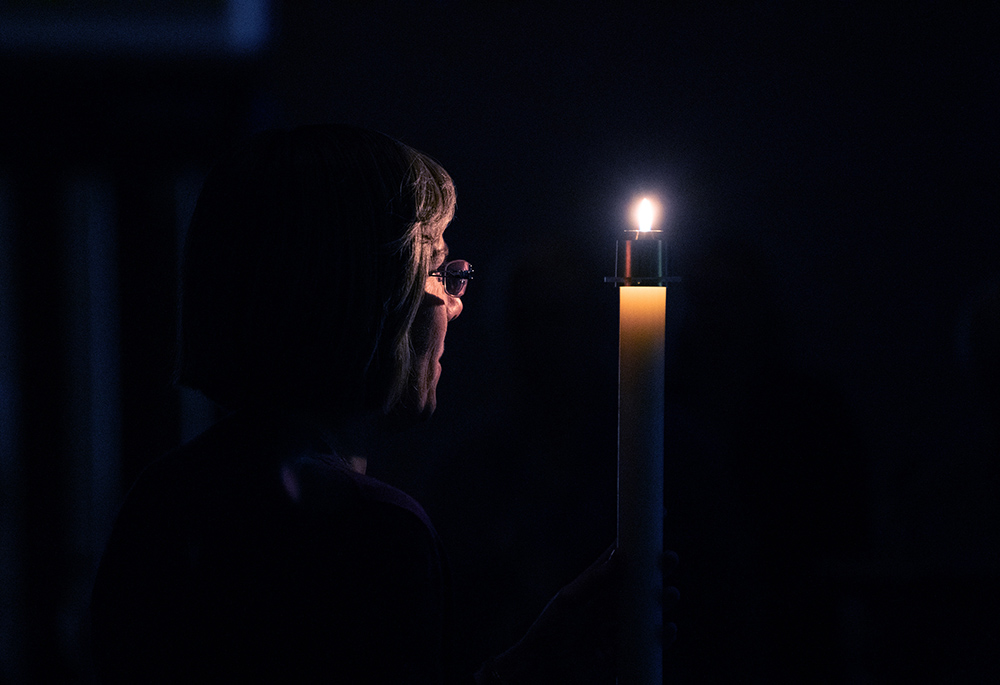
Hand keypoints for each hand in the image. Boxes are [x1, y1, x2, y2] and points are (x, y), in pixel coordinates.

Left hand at [477, 545, 678, 683]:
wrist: (542, 666)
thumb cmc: (549, 630)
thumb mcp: (568, 603)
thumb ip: (592, 581)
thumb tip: (618, 555)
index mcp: (597, 582)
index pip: (621, 554)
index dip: (639, 536)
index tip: (660, 514)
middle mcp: (611, 599)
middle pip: (641, 578)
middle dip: (659, 567)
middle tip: (671, 559)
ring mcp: (620, 623)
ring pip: (649, 607)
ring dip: (663, 599)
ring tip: (670, 594)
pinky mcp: (625, 648)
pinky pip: (649, 640)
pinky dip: (662, 635)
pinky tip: (669, 629)